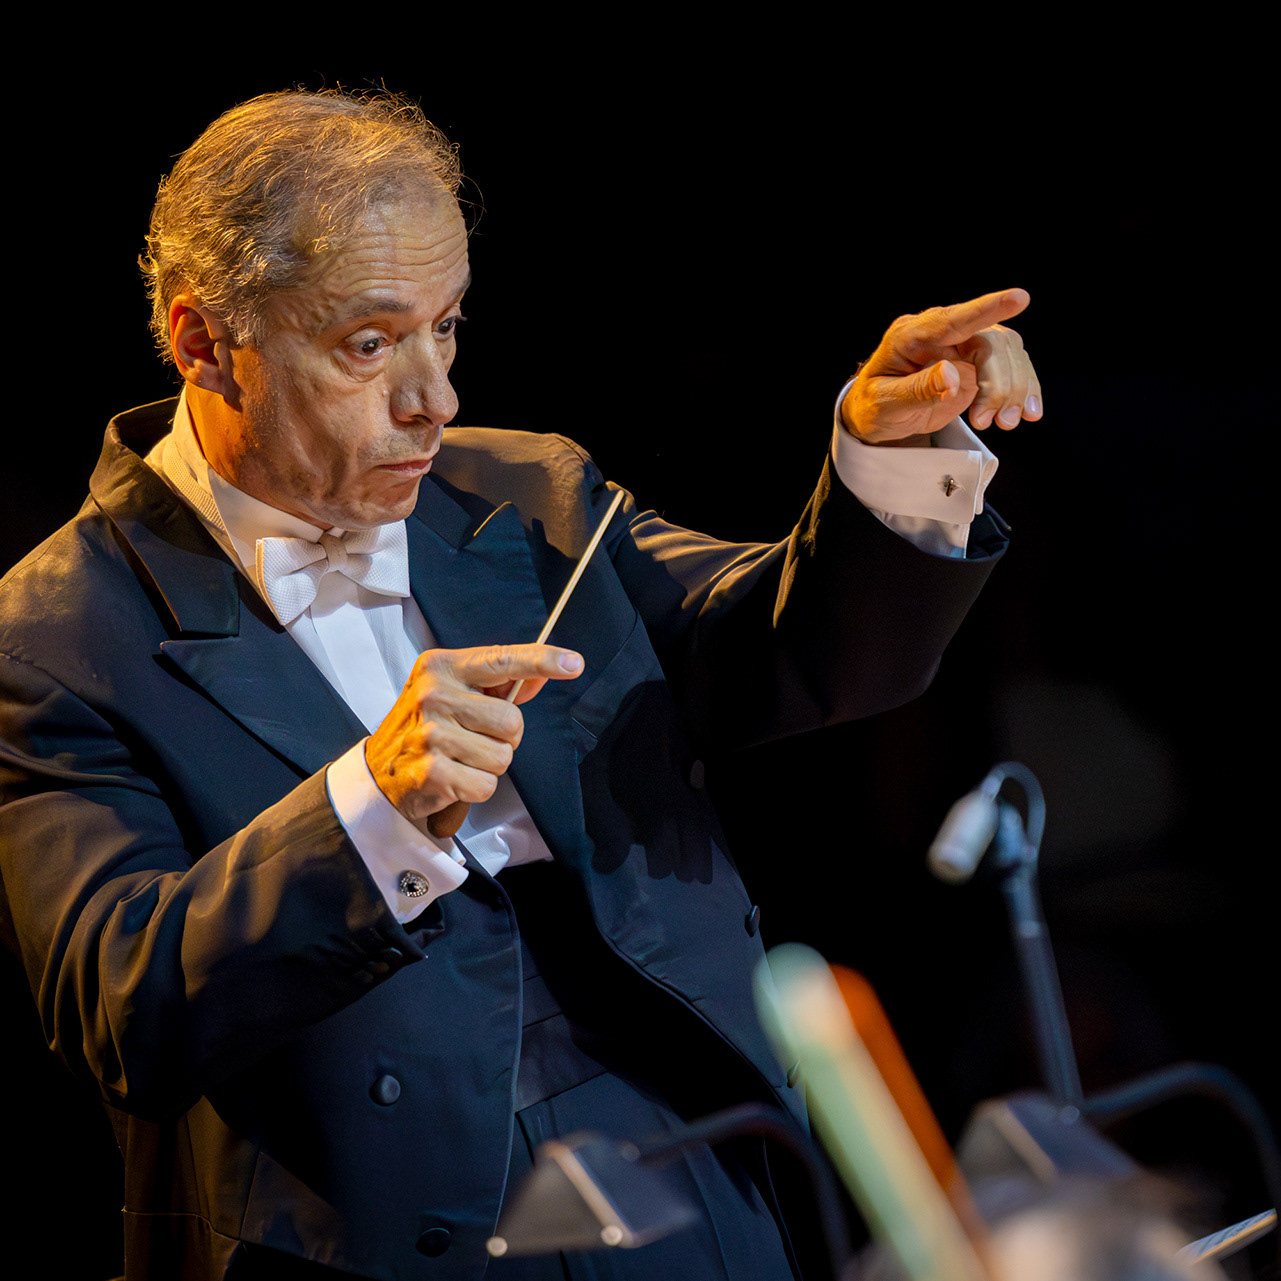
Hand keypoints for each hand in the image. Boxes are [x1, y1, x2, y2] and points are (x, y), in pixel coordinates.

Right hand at [365, 644, 583, 823]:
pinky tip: (453, 779)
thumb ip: (495, 685)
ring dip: (489, 765)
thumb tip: (536, 679)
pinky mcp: (433, 771)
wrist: (377, 774)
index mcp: (441, 667)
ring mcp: (431, 734)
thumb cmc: (422, 729)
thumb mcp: (451, 694)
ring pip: (503, 756)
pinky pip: (487, 785)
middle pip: (512, 720)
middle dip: (504, 738)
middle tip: (473, 740)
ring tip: (459, 759)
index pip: (501, 659)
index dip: (541, 660)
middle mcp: (434, 694)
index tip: (573, 663)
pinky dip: (476, 789)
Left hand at [840, 288, 1041, 444]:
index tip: (1019, 298)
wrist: (878, 416)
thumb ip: (917, 389)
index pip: (951, 320)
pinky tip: (1023, 412)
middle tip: (991, 420)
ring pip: (1007, 353)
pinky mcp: (978, 364)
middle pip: (989, 342)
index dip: (986, 309)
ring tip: (1006, 422)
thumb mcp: (886, 403)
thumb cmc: (876, 405)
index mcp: (911, 336)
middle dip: (1001, 382)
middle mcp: (941, 333)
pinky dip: (1021, 391)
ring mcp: (963, 346)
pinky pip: (1011, 369)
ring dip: (1015, 389)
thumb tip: (951, 375)